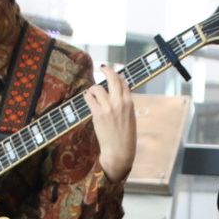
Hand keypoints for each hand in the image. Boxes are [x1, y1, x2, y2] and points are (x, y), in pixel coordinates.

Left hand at [87, 63, 135, 180]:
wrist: (120, 151)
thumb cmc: (126, 137)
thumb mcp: (130, 118)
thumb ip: (125, 105)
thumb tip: (118, 94)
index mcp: (130, 103)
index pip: (124, 82)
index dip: (118, 76)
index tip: (113, 73)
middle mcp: (119, 103)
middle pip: (113, 79)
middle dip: (107, 70)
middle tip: (102, 68)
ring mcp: (108, 108)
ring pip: (98, 88)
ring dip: (93, 89)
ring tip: (92, 93)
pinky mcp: (98, 114)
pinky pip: (89, 98)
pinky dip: (87, 96)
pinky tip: (88, 98)